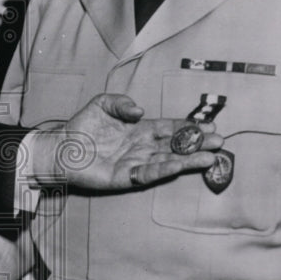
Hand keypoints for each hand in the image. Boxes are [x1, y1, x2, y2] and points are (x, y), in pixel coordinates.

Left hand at [29, 93, 223, 190]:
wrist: (60, 147)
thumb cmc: (82, 125)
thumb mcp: (102, 104)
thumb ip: (121, 102)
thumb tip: (141, 110)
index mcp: (140, 129)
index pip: (169, 127)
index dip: (188, 126)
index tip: (208, 125)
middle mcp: (142, 146)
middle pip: (175, 145)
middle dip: (197, 143)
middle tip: (219, 141)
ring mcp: (136, 162)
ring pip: (167, 160)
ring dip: (189, 159)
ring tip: (210, 157)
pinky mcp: (126, 177)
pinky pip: (149, 173)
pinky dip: (165, 169)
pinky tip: (180, 165)